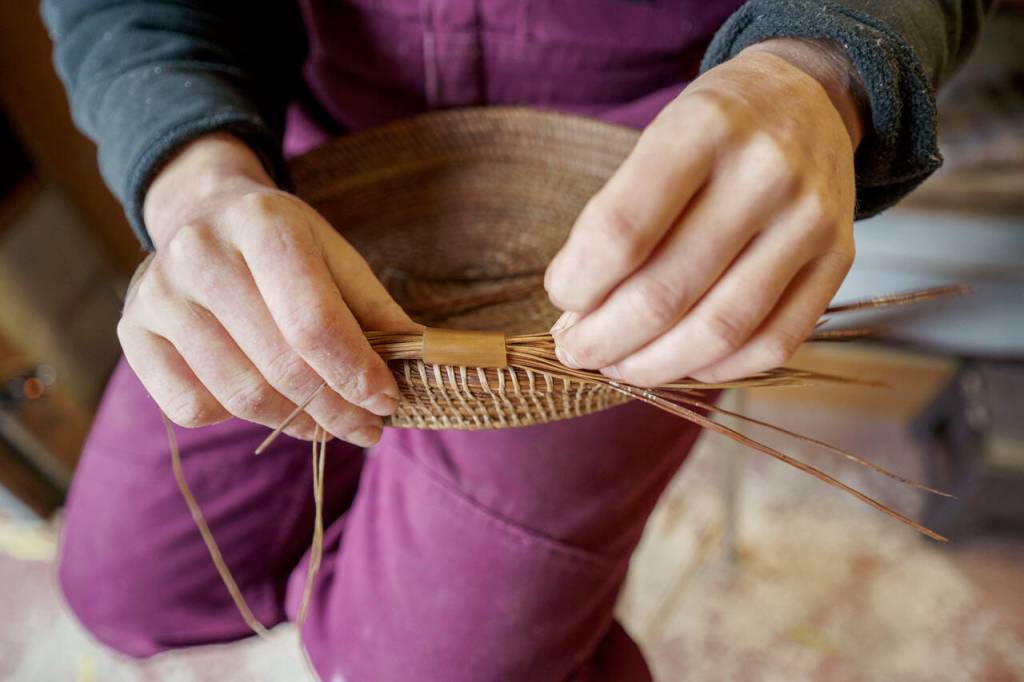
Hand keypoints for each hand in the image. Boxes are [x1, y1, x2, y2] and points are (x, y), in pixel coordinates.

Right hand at [121, 134, 420, 444]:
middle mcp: (200, 254)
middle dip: (336, 410)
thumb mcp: (335, 254)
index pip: (313, 321)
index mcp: (262, 223)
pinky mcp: (133, 333)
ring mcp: (158, 295)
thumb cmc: (281, 242)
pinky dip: (239, 419)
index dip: (355, 373)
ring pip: (239, 394)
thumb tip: (418, 363)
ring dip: (297, 423)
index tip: (387, 401)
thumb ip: (375, 308)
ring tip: (329, 424)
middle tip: (368, 428)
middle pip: (280, 365)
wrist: (200, 213)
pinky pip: (192, 407)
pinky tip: (270, 405)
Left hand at [545, 39, 866, 385]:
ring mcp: (809, 219)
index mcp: (703, 128)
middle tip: (576, 350)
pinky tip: (682, 362)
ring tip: (619, 366)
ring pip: (720, 330)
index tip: (561, 297)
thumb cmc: (713, 131)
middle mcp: (765, 172)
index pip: (621, 231)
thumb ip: (616, 221)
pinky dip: (717, 370)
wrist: (810, 99)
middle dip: (604, 339)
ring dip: (654, 365)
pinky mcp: (839, 259)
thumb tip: (578, 318)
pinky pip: (773, 343)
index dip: (578, 282)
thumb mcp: (655, 141)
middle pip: (665, 293)